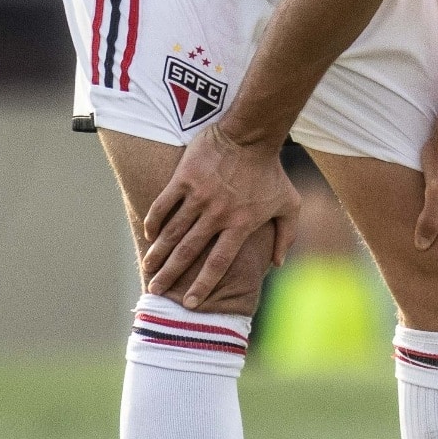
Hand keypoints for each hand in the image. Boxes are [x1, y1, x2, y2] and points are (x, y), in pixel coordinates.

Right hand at [139, 128, 299, 307]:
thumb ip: (286, 235)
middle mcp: (217, 215)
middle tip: (156, 290)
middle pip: (189, 252)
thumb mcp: (289, 204)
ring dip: (158, 252)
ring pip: (173, 231)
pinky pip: (164, 204)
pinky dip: (154, 220)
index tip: (191, 303)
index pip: (218, 263)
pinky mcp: (184, 178)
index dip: (203, 285)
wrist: (252, 135)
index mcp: (240, 225)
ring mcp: (199, 196)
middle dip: (171, 275)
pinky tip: (148, 233)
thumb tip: (278, 263)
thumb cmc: (271, 171)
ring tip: (148, 267)